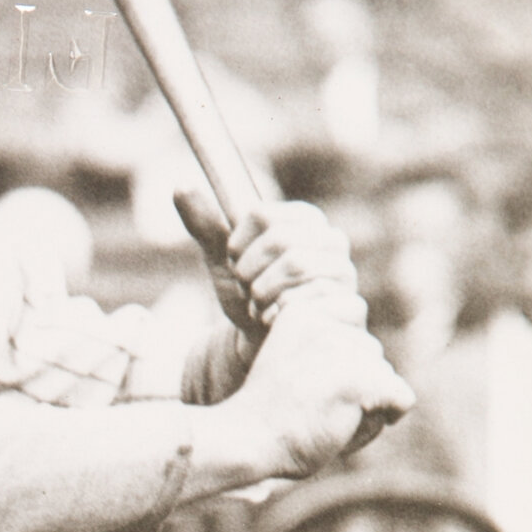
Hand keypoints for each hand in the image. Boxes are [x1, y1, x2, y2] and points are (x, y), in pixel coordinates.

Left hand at [176, 187, 363, 327]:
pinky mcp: (350, 305)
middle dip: (250, 271)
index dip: (237, 243)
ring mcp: (345, 272)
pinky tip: (275, 322)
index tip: (234, 260)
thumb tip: (180, 186)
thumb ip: (204, 224)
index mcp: (304, 219)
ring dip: (262, 293)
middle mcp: (332, 240)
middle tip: (247, 288)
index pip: (263, 214)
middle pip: (281, 239)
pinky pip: (308, 298)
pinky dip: (277, 314)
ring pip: (297, 266)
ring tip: (260, 306)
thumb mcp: (222, 260)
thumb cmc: (247, 296)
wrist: (261, 344)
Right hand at [229, 286, 413, 478]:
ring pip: (384, 375)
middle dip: (355, 380)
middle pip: (370, 349)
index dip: (346, 347)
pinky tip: (351, 430)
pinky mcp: (362, 380)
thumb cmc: (265, 412)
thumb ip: (321, 344)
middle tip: (316, 407)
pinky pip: (401, 397)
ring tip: (326, 421)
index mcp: (302, 309)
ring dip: (366, 403)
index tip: (316, 376)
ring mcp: (346, 349)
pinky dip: (386, 417)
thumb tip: (367, 344)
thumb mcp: (289, 358)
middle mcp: (327, 321)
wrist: (248, 441)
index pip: (354, 310)